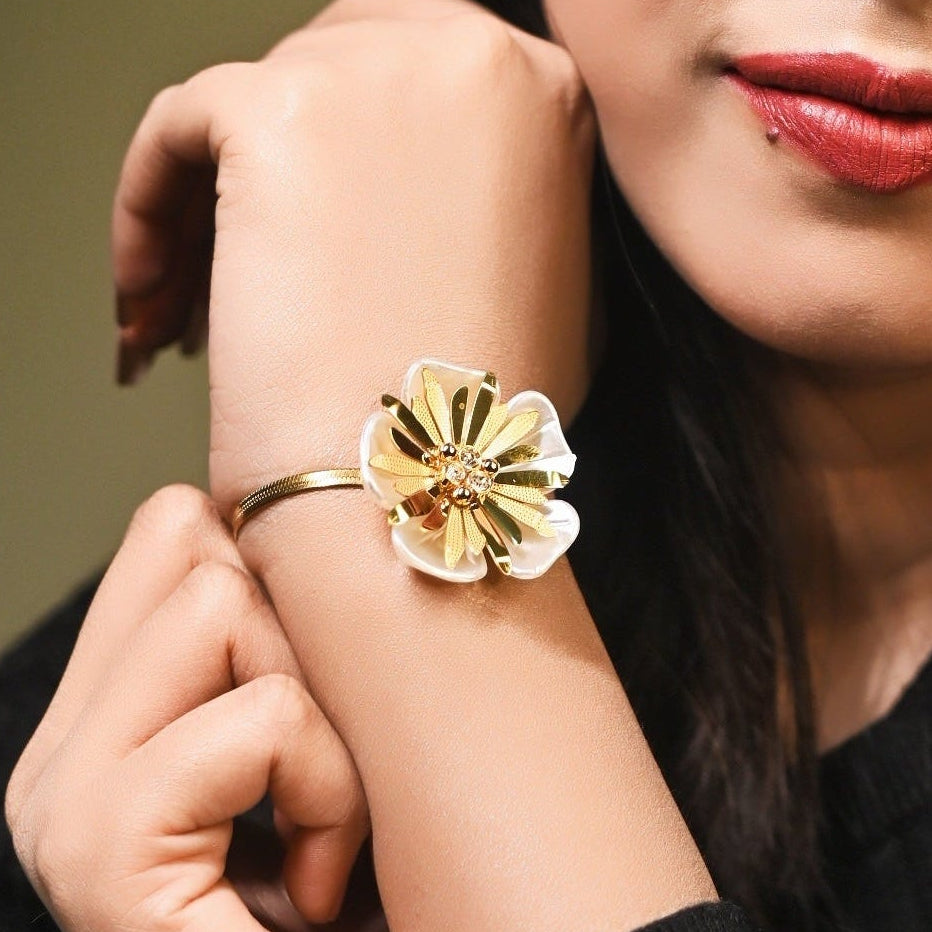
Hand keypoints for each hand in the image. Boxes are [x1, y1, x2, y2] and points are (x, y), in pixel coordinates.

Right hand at [5, 486, 373, 930]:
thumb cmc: (341, 888)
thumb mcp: (303, 742)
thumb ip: (275, 643)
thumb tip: (306, 531)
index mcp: (102, 715)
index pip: (173, 526)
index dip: (271, 567)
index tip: (312, 667)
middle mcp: (59, 747)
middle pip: (197, 542)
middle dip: (295, 641)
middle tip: (307, 766)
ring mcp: (65, 797)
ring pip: (224, 608)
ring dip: (319, 721)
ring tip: (315, 828)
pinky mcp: (100, 850)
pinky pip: (260, 719)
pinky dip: (326, 793)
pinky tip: (310, 886)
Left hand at [111, 0, 596, 506]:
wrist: (428, 485)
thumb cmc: (479, 416)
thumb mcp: (549, 289)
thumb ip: (512, 211)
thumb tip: (450, 202)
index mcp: (542, 93)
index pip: (405, 82)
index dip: (345, 160)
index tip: (305, 220)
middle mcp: (470, 55)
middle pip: (324, 79)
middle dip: (277, 172)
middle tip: (242, 263)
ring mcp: (377, 73)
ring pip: (248, 111)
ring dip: (210, 207)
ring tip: (193, 304)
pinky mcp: (280, 113)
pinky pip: (177, 137)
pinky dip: (149, 213)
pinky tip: (156, 292)